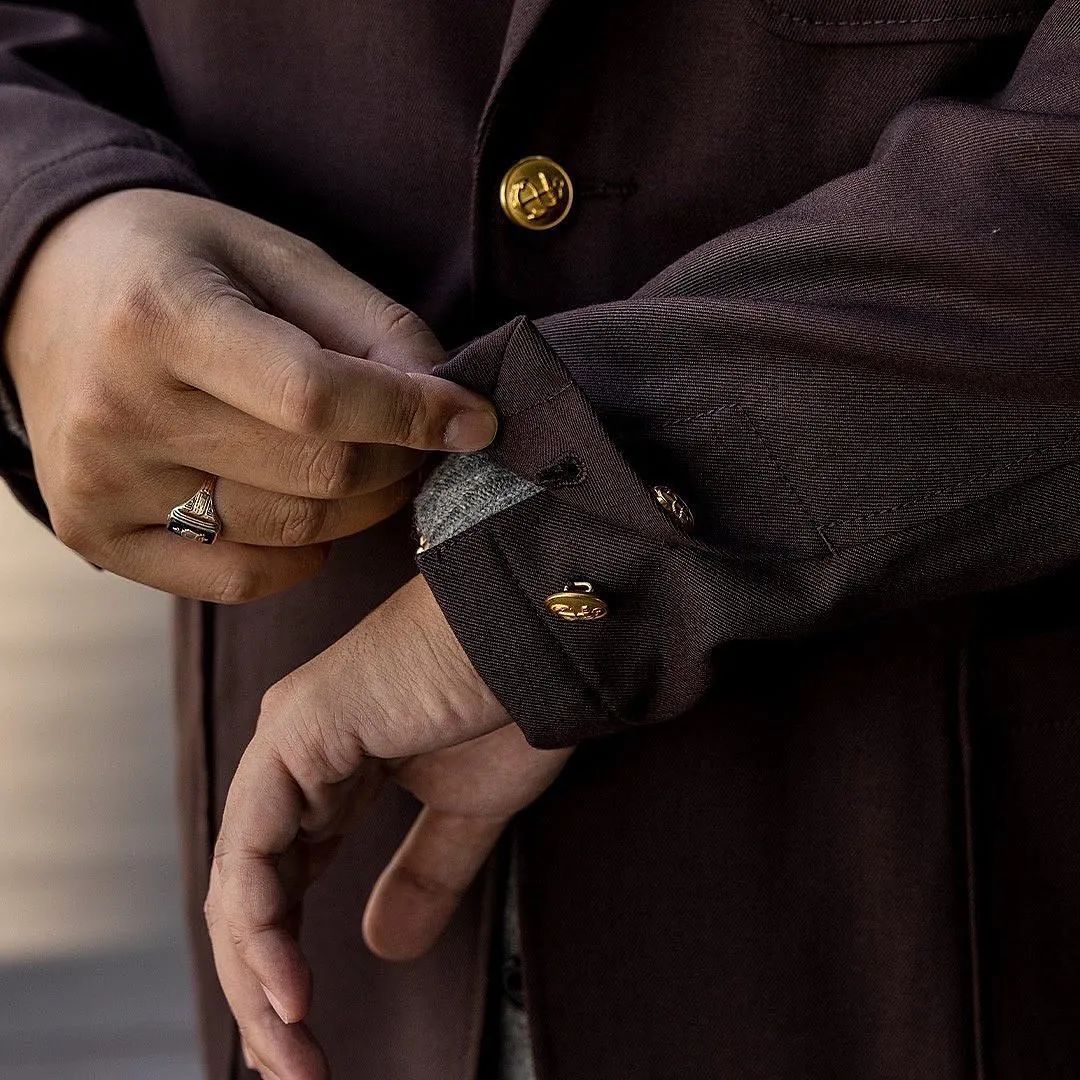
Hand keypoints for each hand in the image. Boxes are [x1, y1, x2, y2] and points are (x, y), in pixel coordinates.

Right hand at [3, 189, 495, 601]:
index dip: (414, 415)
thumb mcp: (274, 256)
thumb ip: (369, 323)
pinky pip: (239, 581)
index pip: (317, 397)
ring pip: (292, 532)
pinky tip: (309, 515)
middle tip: (421, 439)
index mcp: (162, 318)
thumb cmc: (176, 265)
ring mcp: (103, 483)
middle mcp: (120, 410)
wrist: (40, 293)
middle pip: (318, 474)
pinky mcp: (98, 533)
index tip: (477, 420)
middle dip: (399, 461)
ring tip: (371, 464)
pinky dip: (302, 556)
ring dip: (362, 508)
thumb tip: (449, 399)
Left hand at [205, 577, 570, 1078]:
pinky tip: (285, 985)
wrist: (537, 634)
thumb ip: (421, 875)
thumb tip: (383, 947)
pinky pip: (256, 842)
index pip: (280, 883)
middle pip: (250, 892)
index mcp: (327, 773)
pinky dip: (260, 922)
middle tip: (295, 1070)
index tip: (307, 1040)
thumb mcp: (465, 812)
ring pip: (241, 877)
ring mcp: (288, 739)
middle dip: (265, 989)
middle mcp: (293, 758)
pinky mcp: (299, 730)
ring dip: (257, 974)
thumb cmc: (508, 701)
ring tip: (291, 1048)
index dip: (283, 963)